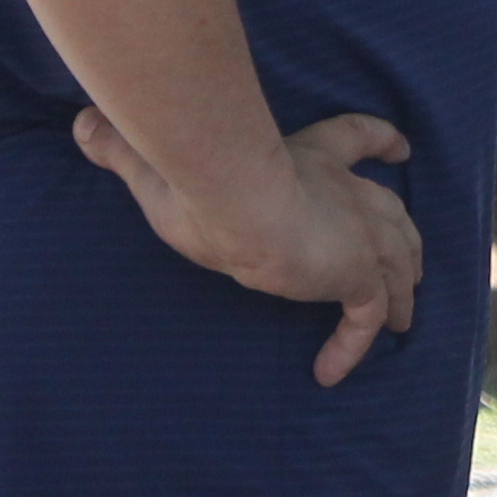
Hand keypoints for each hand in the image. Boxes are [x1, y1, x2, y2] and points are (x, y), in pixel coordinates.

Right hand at [75, 106, 422, 384]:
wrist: (234, 193)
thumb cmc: (198, 173)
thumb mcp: (159, 161)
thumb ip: (126, 146)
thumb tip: (83, 123)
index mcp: (309, 154)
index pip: (357, 136)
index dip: (380, 140)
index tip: (399, 146)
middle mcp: (344, 190)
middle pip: (393, 211)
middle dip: (405, 236)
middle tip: (413, 261)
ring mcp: (358, 232)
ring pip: (399, 261)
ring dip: (402, 290)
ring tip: (402, 320)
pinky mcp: (356, 274)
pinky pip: (368, 316)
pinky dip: (355, 344)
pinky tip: (331, 372)